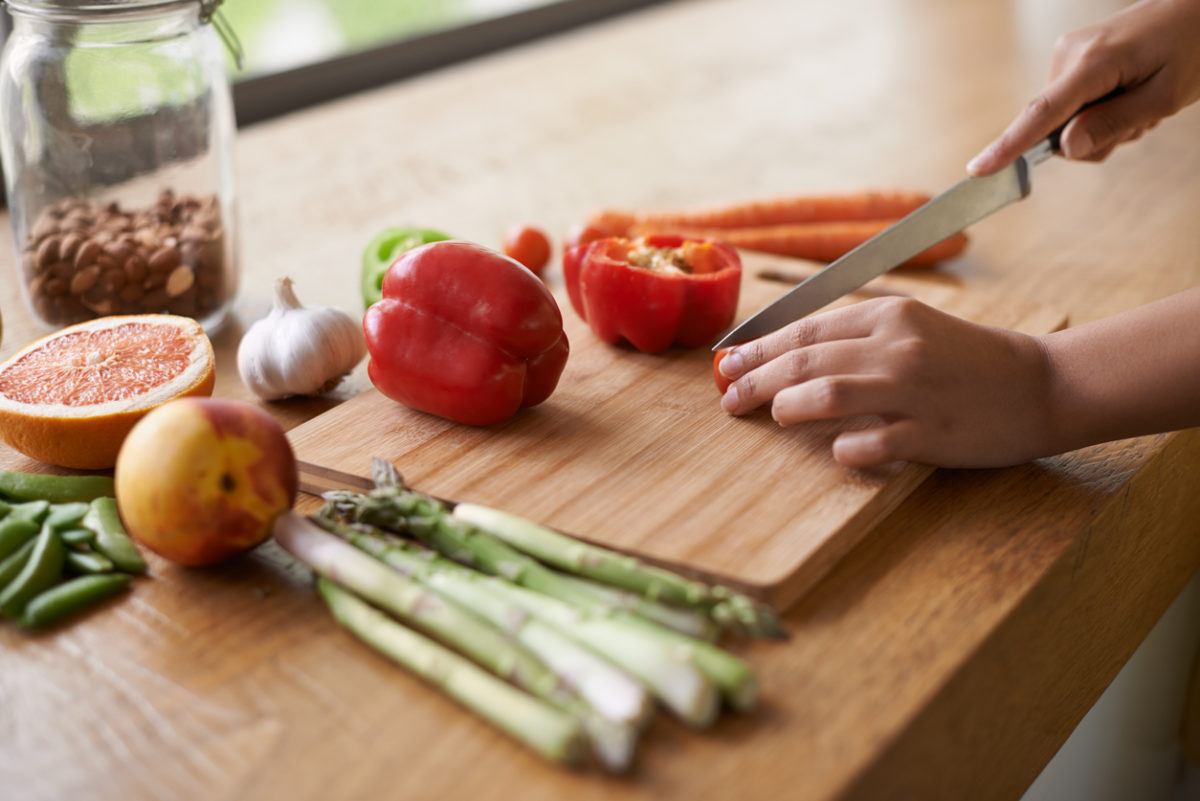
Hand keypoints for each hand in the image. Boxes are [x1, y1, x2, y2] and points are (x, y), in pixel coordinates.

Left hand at [717, 298, 1053, 468]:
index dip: (758, 349)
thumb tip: (784, 354)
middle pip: (805, 360)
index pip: (805, 330)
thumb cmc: (967, 360)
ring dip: (789, 405)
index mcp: (889, 315)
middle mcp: (898, 347)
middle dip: (755, 380)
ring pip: (828, 392)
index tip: (727, 364)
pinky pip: (871, 442)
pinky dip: (846, 448)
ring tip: (774, 414)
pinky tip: (837, 450)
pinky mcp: (933, 433)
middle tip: (729, 398)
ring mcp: (915, 391)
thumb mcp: (913, 329)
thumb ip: (855, 337)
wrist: (1042, 385)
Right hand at [967, 0, 1199, 175]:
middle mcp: (1069, 54)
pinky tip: (1128, 93)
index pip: (1042, 113)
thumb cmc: (1192, 46)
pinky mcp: (1070, 58)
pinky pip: (1071, 105)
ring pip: (1064, 121)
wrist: (1196, 7)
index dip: (1009, 146)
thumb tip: (1065, 148)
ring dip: (1101, 125)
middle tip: (1140, 122)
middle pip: (1056, 127)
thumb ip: (1114, 123)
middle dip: (1094, 138)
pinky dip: (1099, 111)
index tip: (978, 169)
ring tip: (1139, 102)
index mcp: (1093, 62)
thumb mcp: (1166, 96)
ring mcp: (1066, 54)